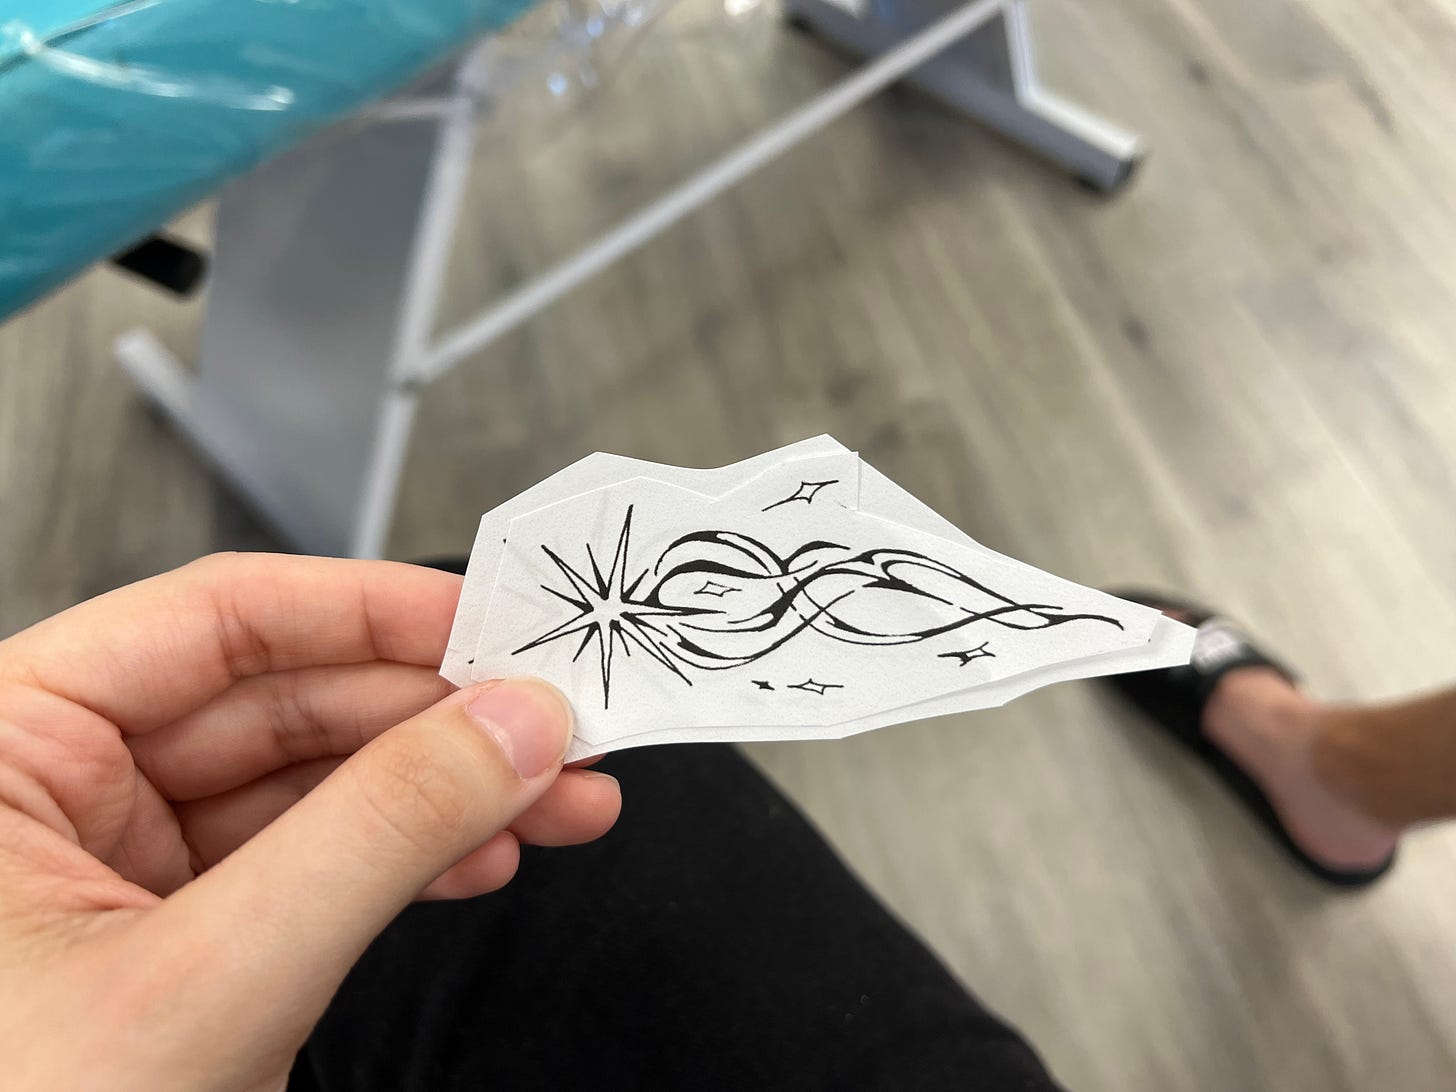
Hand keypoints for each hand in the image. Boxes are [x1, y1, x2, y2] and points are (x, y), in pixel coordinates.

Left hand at [0, 554, 619, 1090]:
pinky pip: (312, 864)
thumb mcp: (208, 980)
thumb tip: (513, 723)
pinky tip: (486, 856)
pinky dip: (409, 861)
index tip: (495, 625)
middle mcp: (52, 791)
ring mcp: (119, 871)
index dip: (372, 612)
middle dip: (439, 719)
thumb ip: (378, 834)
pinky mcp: (180, 942)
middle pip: (288, 700)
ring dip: (447, 792)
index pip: (218, 622)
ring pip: (315, 784)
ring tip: (558, 797)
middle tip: (553, 721)